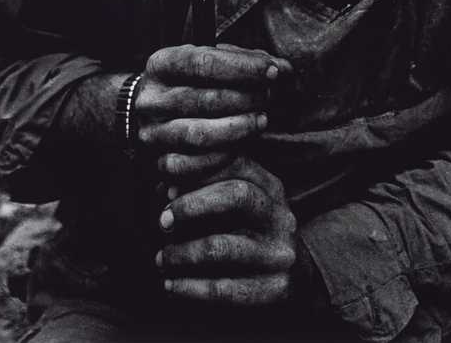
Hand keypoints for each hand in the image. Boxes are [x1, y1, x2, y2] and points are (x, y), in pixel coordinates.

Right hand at [134, 44, 291, 181]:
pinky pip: (191, 166)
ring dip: (238, 128)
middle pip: (204, 100)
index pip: (203, 63)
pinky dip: (221, 158)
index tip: (272, 70)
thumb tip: (283, 68)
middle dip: (246, 98)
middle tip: (269, 96)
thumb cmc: (191, 83)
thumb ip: (245, 62)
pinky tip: (242, 147)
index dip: (243, 67)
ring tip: (262, 120)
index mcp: (161, 65)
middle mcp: (151, 99)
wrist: (151, 115)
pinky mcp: (157, 162)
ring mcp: (151, 133)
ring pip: (198, 135)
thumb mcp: (210, 62)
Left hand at [156, 157, 296, 305]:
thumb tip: (165, 182)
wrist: (288, 276)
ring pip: (224, 246)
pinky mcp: (274, 289)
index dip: (196, 166)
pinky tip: (171, 284)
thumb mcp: (235, 200)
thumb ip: (204, 183)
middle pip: (237, 195)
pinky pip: (224, 288)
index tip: (164, 176)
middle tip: (163, 220)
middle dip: (192, 205)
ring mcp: (279, 253)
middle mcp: (279, 215)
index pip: (235, 162)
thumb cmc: (246, 230)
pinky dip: (190, 287)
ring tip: (161, 258)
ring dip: (184, 252)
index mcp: (269, 186)